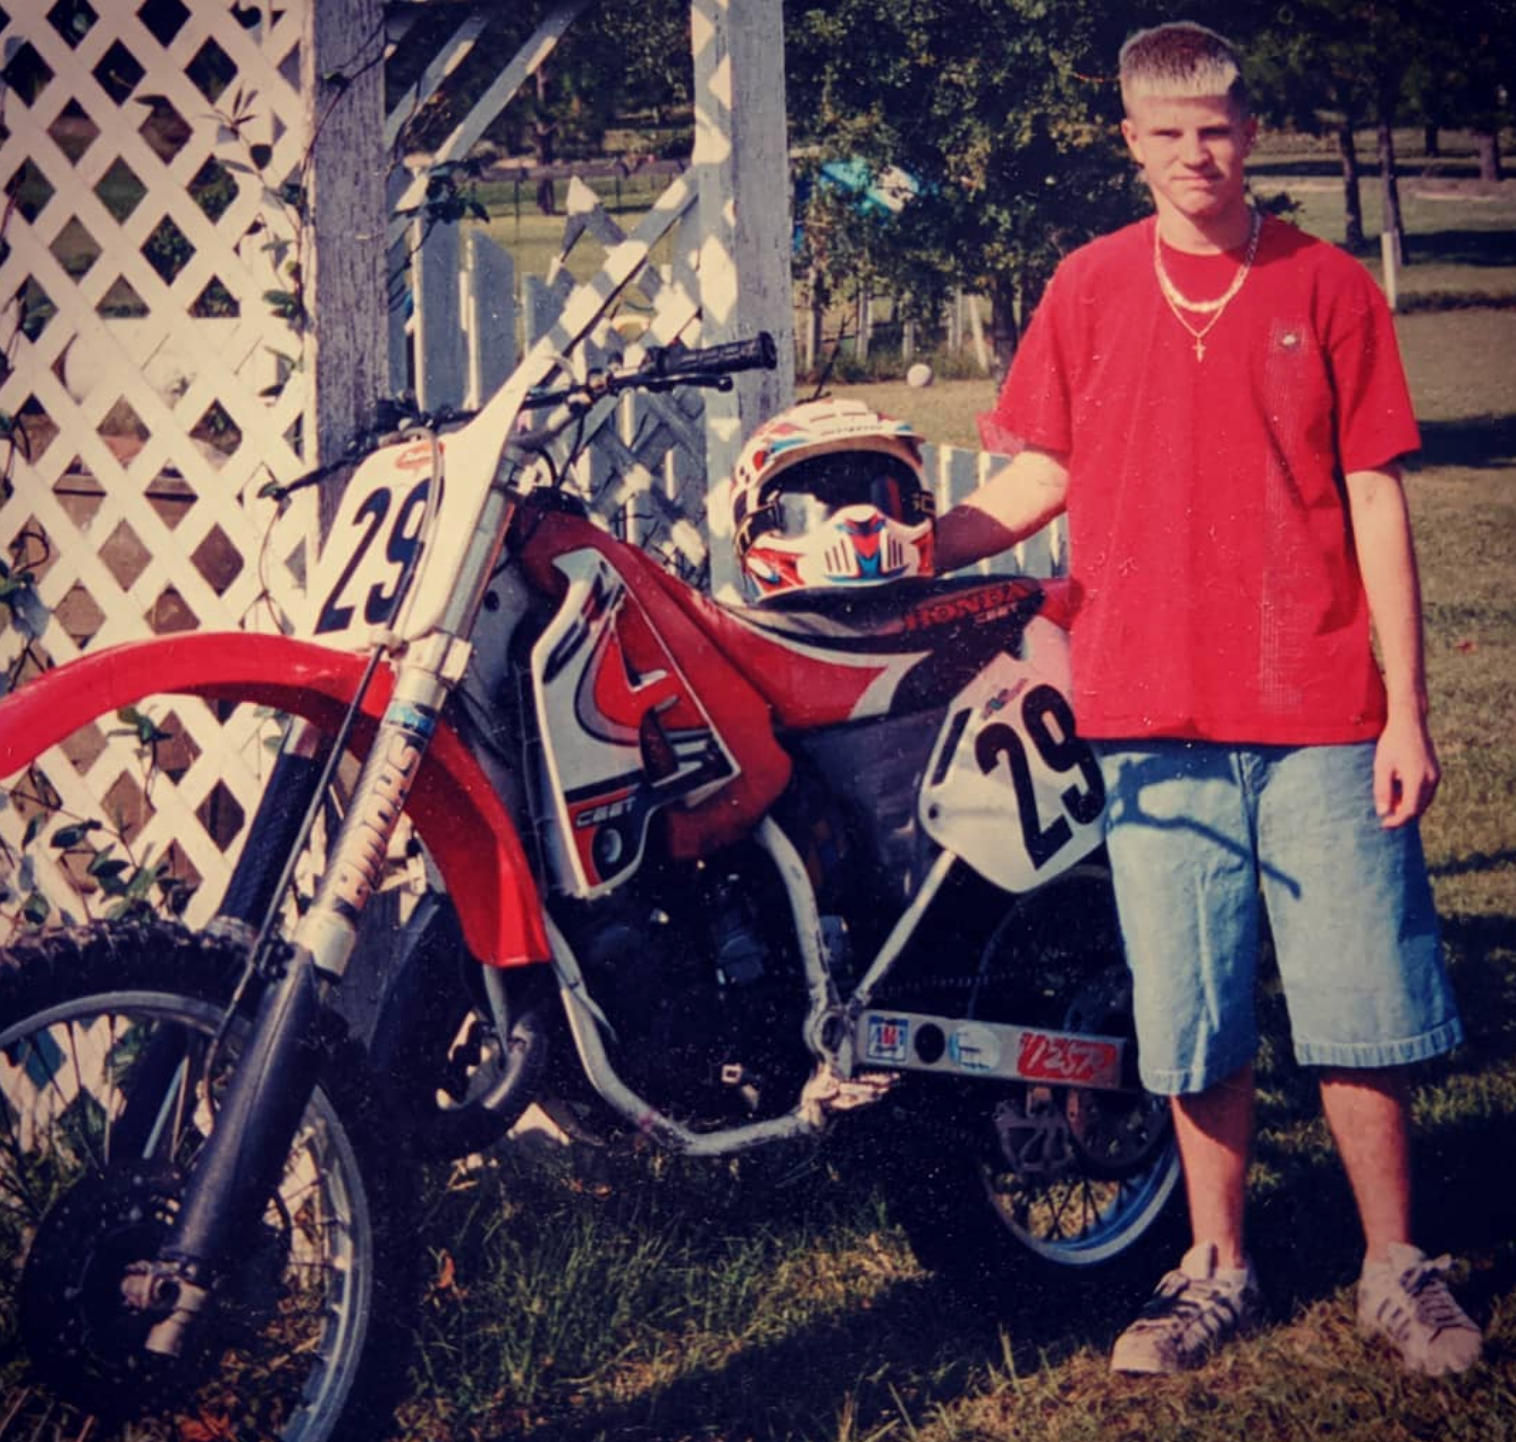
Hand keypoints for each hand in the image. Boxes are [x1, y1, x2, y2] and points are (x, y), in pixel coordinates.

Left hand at [1373, 710, 1439, 827]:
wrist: (1410, 722)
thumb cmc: (1392, 743)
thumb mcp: (1382, 766)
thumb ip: (1382, 790)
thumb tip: (1383, 813)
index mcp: (1417, 778)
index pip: (1410, 810)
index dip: (1397, 820)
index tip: (1384, 824)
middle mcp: (1431, 779)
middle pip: (1419, 809)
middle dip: (1403, 816)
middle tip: (1386, 819)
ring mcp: (1436, 775)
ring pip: (1425, 802)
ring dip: (1410, 808)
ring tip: (1391, 806)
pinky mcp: (1436, 772)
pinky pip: (1427, 793)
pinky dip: (1415, 799)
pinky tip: (1401, 796)